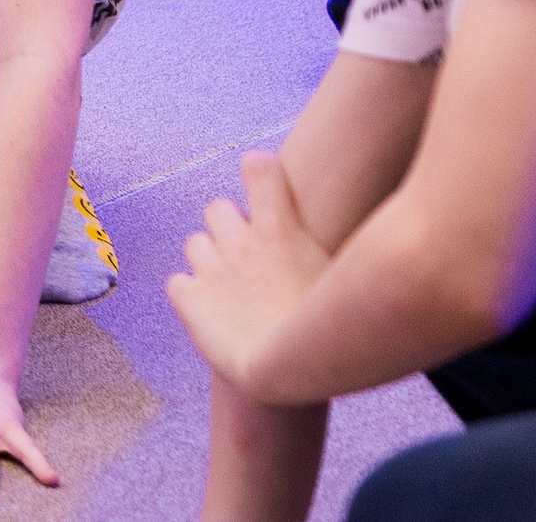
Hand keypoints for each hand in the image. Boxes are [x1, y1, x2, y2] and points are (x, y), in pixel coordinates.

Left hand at [167, 150, 331, 400]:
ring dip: (211, 260)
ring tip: (236, 292)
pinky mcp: (188, 299)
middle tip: (253, 260)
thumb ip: (342, 256)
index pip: (258, 168)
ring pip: (195, 243)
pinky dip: (191, 294)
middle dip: (230, 228)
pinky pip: (178, 283)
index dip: (259, 174)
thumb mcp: (349, 284)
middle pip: (218, 208)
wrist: (291, 383)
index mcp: (280, 230)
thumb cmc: (338, 337)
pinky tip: (214, 314)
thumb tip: (374, 238)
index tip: (264, 182)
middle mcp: (241, 242)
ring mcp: (212, 269)